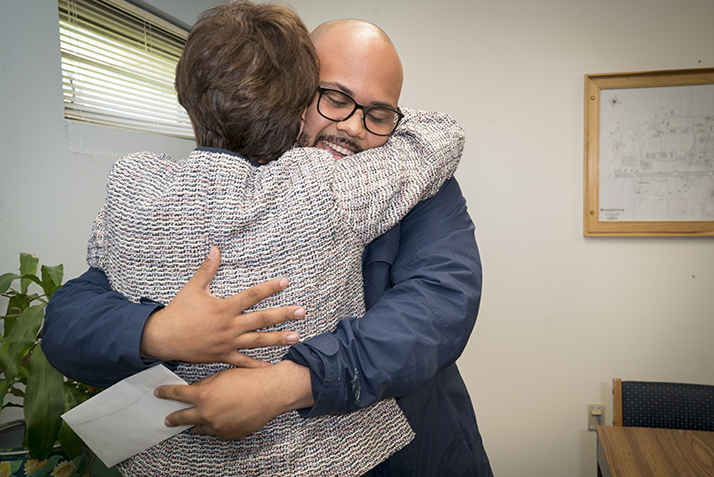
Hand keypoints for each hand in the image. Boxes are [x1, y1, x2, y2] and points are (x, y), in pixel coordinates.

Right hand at [141, 246, 304, 367]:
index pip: (252, 295)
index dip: (270, 288)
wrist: (163, 338)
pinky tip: (272, 365)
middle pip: (262, 319)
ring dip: (278, 338)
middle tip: (301, 311)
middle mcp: (230, 326)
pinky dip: (257, 365)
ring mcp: (228, 343)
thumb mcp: (193, 288)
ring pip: (258, 341)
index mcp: (225, 308)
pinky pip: (243, 362)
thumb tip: (215, 248)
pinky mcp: (223, 356)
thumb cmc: (178, 312)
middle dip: (283, 315)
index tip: (286, 282)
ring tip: (296, 336)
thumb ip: (207, 269)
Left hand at [155, 361, 313, 439]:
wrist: (271, 392)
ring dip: (196, 423)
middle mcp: (207, 414)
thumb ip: (205, 384)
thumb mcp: (222, 375)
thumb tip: (195, 391)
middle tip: (168, 419)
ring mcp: (218, 427)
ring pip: (200, 428)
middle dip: (173, 418)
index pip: (177, 395)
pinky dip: (215, 426)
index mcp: (204, 396)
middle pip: (182, 418)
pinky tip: (220, 419)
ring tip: (195, 420)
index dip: (166, 393)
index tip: (159, 393)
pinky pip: (217, 432)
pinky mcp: (229, 434)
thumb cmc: (249, 380)